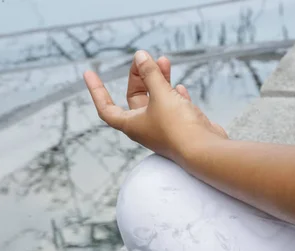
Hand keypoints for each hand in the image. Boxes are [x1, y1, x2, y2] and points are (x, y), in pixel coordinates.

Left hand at [83, 50, 227, 163]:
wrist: (205, 149)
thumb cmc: (178, 127)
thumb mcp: (160, 95)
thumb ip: (150, 74)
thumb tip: (140, 57)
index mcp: (132, 125)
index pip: (106, 108)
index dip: (96, 91)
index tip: (89, 73)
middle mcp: (146, 128)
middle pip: (136, 98)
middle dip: (139, 77)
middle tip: (145, 58)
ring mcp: (165, 129)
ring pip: (157, 100)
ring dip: (159, 81)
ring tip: (164, 61)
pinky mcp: (182, 128)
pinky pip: (175, 108)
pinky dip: (175, 95)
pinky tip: (180, 87)